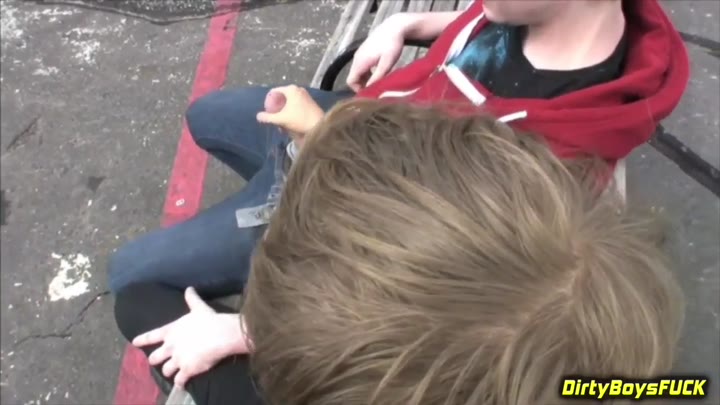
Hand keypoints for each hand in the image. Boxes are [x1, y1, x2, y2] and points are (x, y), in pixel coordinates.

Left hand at [132, 287, 248, 387]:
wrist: (219, 335)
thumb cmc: (208, 320)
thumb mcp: (199, 308)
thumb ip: (192, 299)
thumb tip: (189, 288)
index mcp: (170, 331)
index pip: (151, 336)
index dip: (142, 340)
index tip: (135, 343)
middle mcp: (170, 347)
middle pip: (155, 358)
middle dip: (156, 360)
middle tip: (157, 361)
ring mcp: (177, 360)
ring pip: (166, 371)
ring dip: (169, 372)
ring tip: (172, 373)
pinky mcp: (187, 370)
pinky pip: (180, 381)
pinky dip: (180, 383)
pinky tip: (182, 384)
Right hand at [256, 85, 324, 146]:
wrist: (320, 126)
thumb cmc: (300, 120)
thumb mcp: (281, 119)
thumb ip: (268, 117)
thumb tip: (258, 116)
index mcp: (290, 89)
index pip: (274, 92)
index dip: (268, 102)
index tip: (267, 112)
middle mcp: (298, 89)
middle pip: (281, 97)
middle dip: (276, 109)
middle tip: (274, 119)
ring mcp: (305, 95)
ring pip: (289, 102)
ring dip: (283, 112)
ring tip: (282, 124)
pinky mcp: (310, 102)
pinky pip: (296, 105)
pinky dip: (291, 112)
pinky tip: (290, 123)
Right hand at [346, 14, 408, 91]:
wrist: (394, 27)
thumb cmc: (392, 45)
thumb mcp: (387, 63)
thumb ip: (377, 77)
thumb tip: (369, 90)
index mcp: (360, 62)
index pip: (350, 81)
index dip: (358, 90)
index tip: (370, 95)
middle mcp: (356, 58)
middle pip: (354, 78)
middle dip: (362, 86)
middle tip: (376, 91)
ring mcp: (359, 54)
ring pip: (358, 72)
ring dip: (366, 80)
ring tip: (379, 83)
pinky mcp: (364, 51)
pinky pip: (362, 67)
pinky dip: (367, 73)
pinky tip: (379, 73)